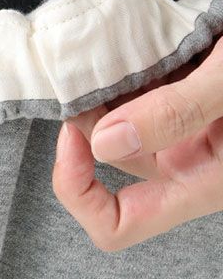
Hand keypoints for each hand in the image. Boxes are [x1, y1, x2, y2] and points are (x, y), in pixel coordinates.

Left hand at [52, 38, 222, 250]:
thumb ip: (177, 113)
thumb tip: (105, 143)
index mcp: (205, 182)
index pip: (116, 226)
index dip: (78, 192)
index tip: (72, 136)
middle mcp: (191, 167)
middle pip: (107, 167)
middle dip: (89, 122)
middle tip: (91, 76)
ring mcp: (190, 136)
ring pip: (118, 128)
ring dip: (104, 96)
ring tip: (116, 57)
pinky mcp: (191, 108)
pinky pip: (139, 102)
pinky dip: (125, 80)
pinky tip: (134, 52)